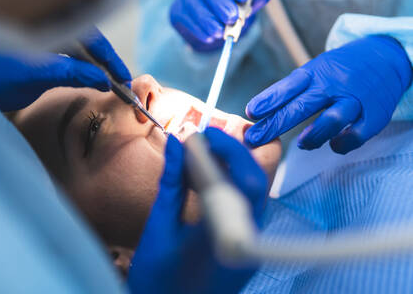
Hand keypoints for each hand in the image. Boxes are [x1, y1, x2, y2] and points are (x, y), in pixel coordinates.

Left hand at [0, 27, 130, 111]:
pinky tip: (87, 78)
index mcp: (49, 27)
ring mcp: (40, 40)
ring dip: (94, 65)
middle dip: (106, 62)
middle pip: (87, 41)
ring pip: (78, 49)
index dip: (110, 58)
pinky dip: (79, 67)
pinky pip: (66, 56)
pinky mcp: (35, 53)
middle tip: (122, 83)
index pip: (91, 38)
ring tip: (109, 83)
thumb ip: (72, 73)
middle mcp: (47, 29)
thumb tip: (104, 79)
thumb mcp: (35, 75)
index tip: (124, 78)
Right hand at [128, 128, 266, 293]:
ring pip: (253, 195)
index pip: (240, 182)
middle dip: (232, 155)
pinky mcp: (246, 250)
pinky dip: (229, 187)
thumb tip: (176, 144)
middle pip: (254, 185)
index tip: (199, 134)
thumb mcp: (160, 230)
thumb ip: (172, 184)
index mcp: (228, 240)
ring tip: (205, 151)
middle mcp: (249, 243)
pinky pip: (244, 208)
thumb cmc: (158, 282)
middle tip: (204, 137)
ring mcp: (251, 248)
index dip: (223, 151)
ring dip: (232, 169)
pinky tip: (210, 176)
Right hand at [170, 0, 269, 51]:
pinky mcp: (177, 11)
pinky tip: (210, 35)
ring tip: (222, 32)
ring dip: (210, 21)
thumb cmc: (228, 6)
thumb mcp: (243, 2)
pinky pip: (188, 21)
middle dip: (221, 3)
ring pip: (195, 5)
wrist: (205, 23)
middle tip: (233, 18)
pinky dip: (201, 31)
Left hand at [245, 35, 412, 153]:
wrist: (386, 58)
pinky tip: (333, 144)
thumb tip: (259, 112)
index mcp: (316, 73)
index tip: (251, 113)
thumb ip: (292, 91)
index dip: (269, 100)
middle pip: (301, 107)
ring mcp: (355, 100)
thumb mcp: (316, 70)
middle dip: (275, 124)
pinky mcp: (374, 115)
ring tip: (302, 143)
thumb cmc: (341, 69)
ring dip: (313, 136)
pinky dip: (342, 143)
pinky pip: (357, 135)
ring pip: (331, 121)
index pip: (288, 86)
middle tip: (255, 138)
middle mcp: (334, 85)